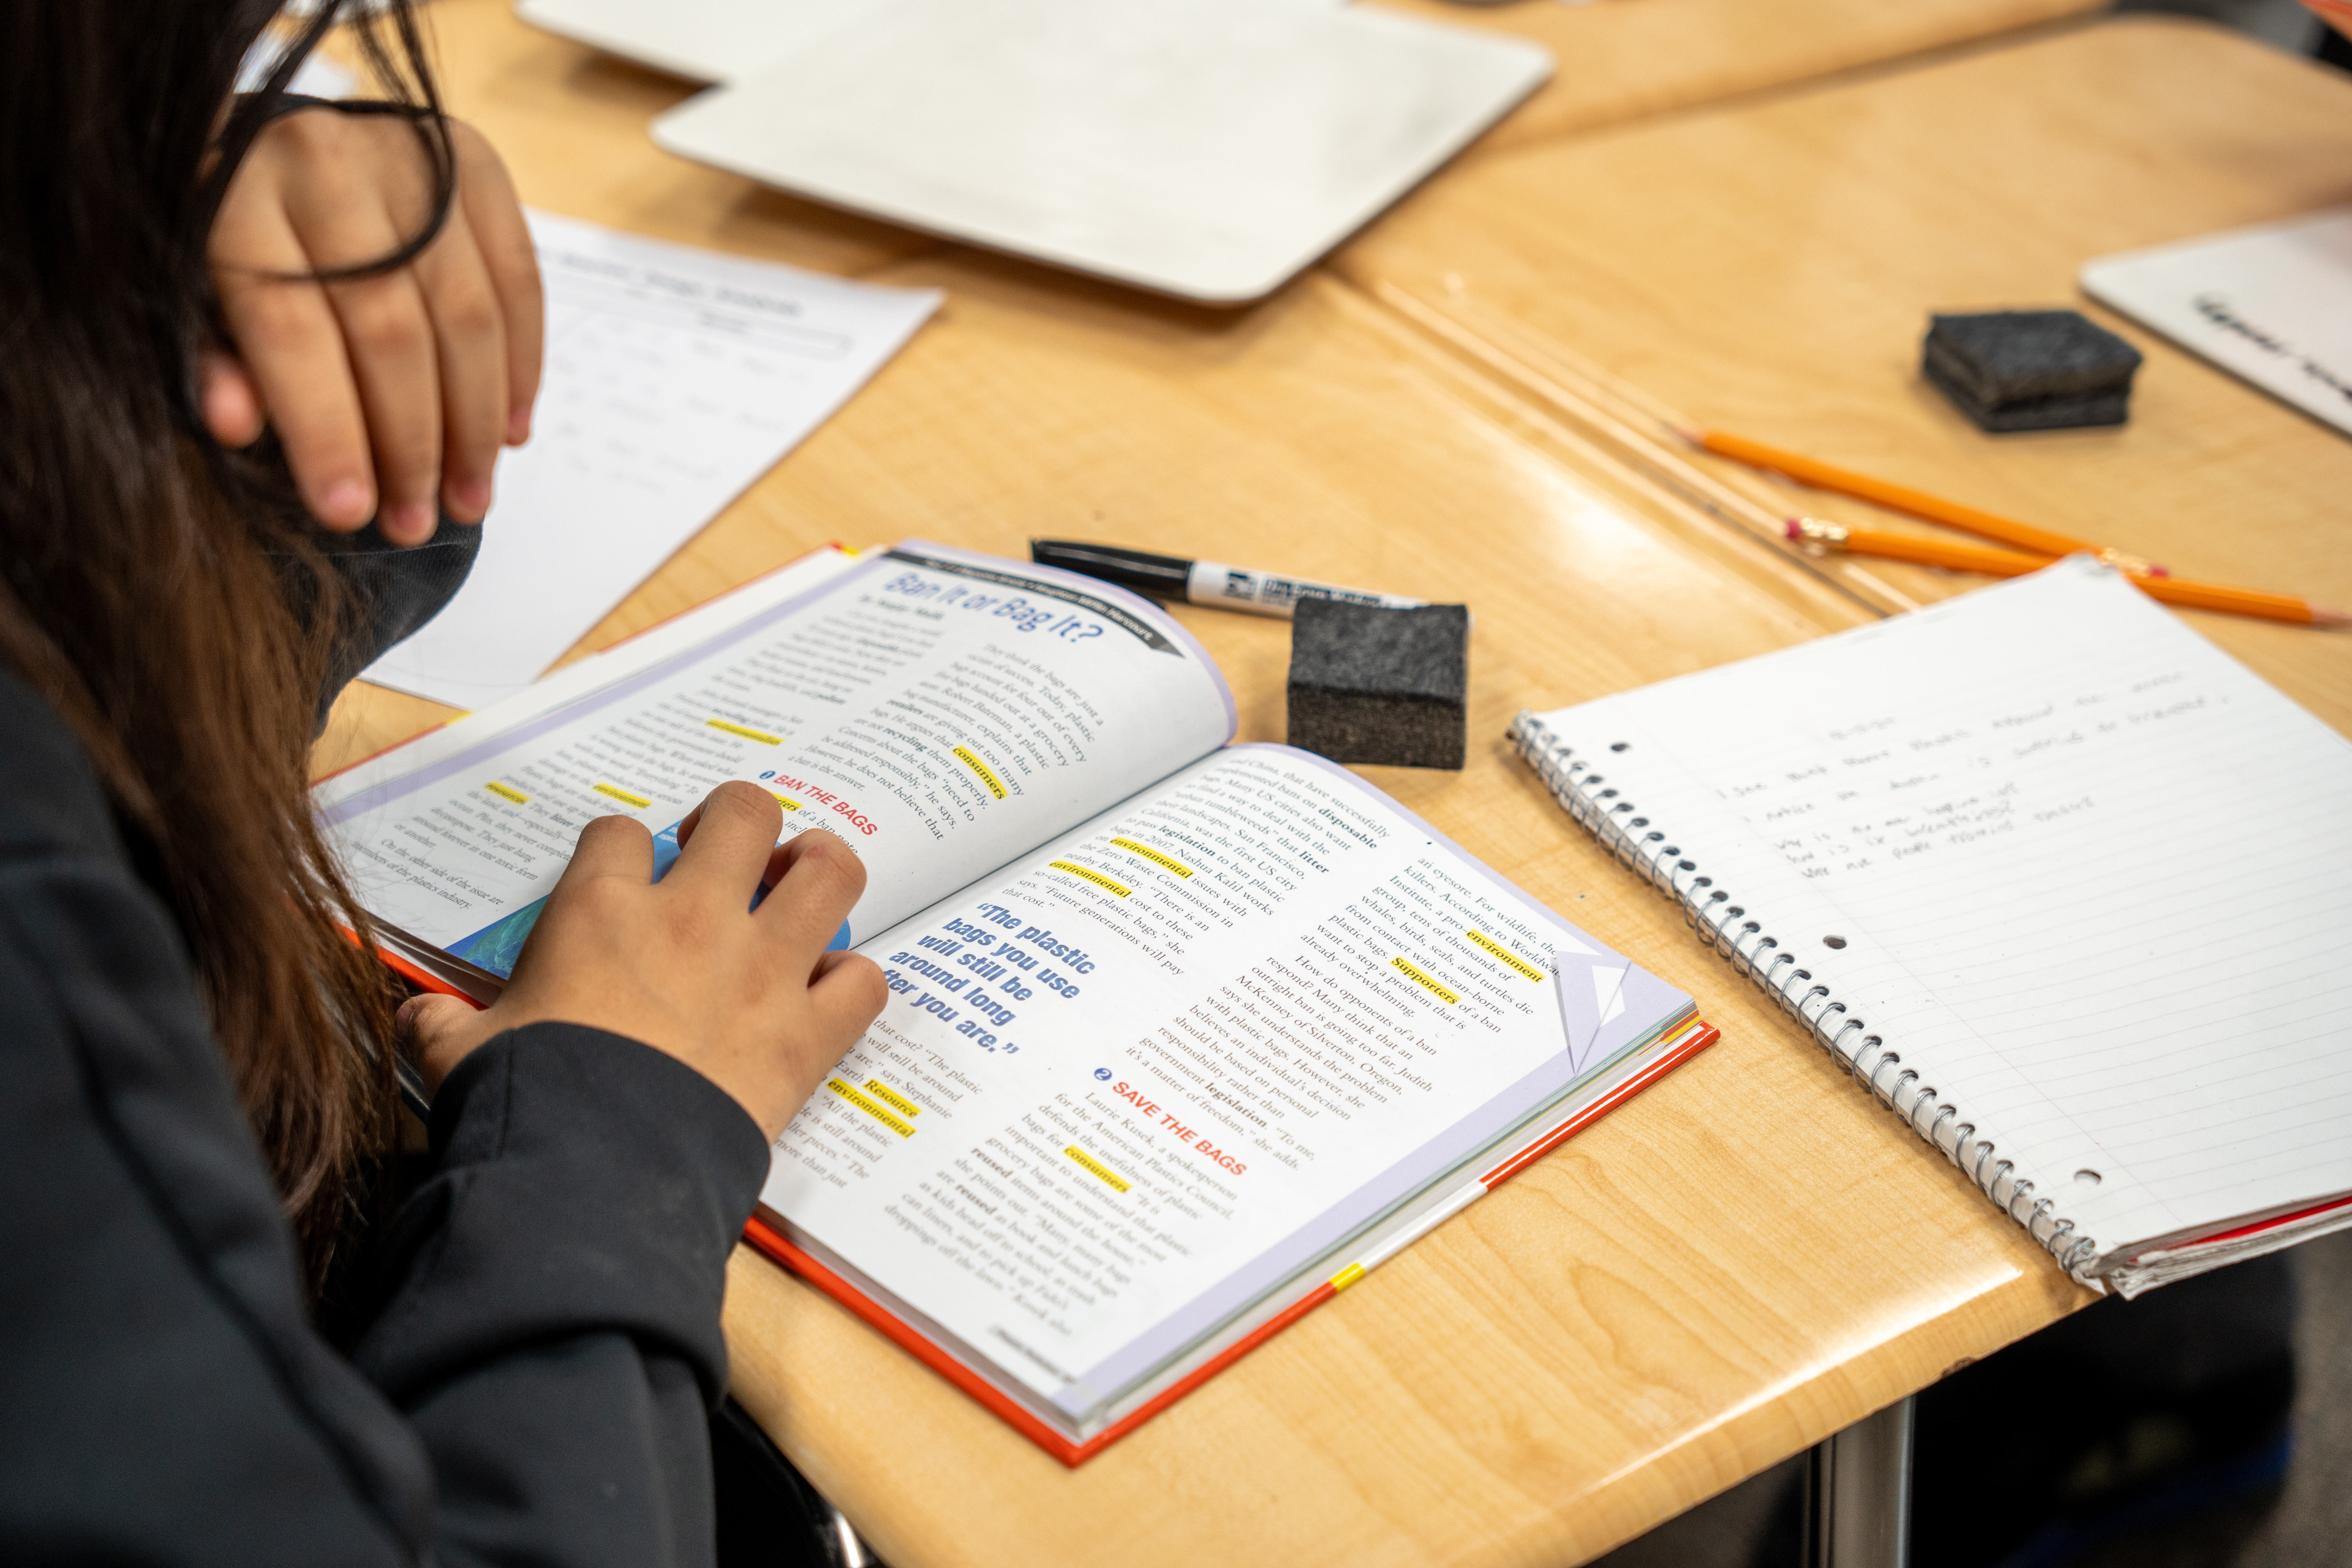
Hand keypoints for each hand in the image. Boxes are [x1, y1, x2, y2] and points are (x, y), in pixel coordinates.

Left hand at [206, 108, 542, 544]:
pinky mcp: (474, 163)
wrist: (275, 144)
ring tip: (469, 495)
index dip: (326, 430)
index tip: (349, 514)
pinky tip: (512, 429)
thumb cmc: (234, 237)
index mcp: (234, 193)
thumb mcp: (192, 297)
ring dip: (476, 421)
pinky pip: (518, 278)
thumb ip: (215, 360)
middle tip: (418, 521)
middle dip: (412, 442)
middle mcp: (325, 160)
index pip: (291, 328)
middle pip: (389, 327)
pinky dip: (523, 364)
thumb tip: (234, 425)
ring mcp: (411, 156)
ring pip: (465, 311)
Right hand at [398, 782, 887, 1138]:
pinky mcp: (805, 1034)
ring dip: (822, 871)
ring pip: (830, 872)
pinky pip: (863, 982)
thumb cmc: (525, 1104)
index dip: (624, 852)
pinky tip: (828, 997)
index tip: (626, 883)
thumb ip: (443, 1023)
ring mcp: (760, 971)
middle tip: (732, 861)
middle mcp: (692, 920)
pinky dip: (853, 985)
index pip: (620, 834)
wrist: (590, 1177)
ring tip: (802, 891)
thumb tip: (420, 1016)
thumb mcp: (458, 1054)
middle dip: (741, 825)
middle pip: (745, 812)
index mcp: (601, 910)